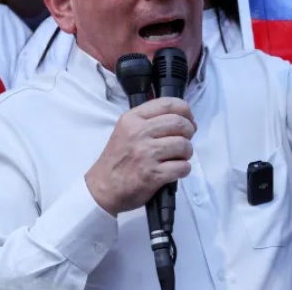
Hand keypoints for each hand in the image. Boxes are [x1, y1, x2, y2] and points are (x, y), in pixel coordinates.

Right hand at [85, 98, 195, 215]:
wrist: (102, 187)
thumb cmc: (117, 159)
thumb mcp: (125, 130)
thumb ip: (148, 120)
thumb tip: (181, 118)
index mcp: (132, 119)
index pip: (168, 104)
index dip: (185, 111)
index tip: (188, 119)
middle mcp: (138, 133)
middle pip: (179, 123)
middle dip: (189, 132)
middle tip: (185, 140)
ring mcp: (146, 154)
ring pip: (184, 145)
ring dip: (187, 153)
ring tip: (179, 157)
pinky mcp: (152, 174)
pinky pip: (182, 167)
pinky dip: (184, 169)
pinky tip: (176, 170)